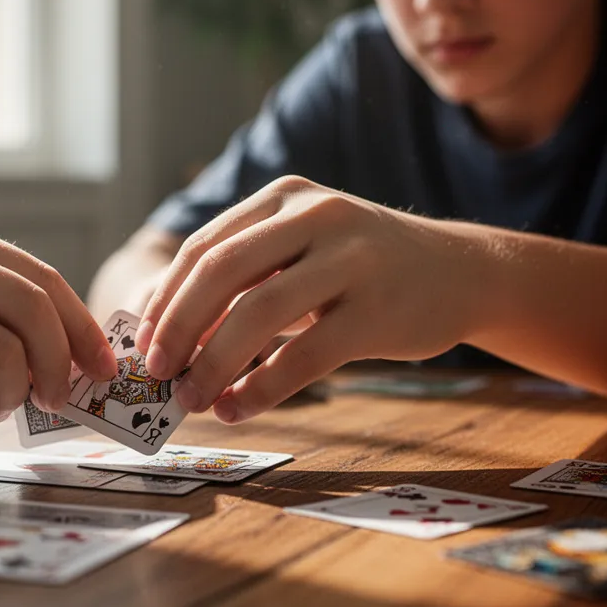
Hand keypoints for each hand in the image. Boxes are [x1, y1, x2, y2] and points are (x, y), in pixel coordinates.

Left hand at [136, 176, 485, 422]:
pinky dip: (263, 388)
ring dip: (213, 363)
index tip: (144, 344)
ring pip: (258, 313)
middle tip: (156, 374)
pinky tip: (239, 409)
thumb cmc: (364, 266)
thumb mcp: (306, 246)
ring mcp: (351, 259)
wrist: (463, 270)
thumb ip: (249, 276)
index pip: (204, 247)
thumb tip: (175, 337)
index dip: (166, 299)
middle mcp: (315, 215)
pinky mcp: (379, 309)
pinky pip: (305, 355)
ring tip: (193, 400)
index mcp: (285, 197)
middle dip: (178, 328)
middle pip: (220, 272)